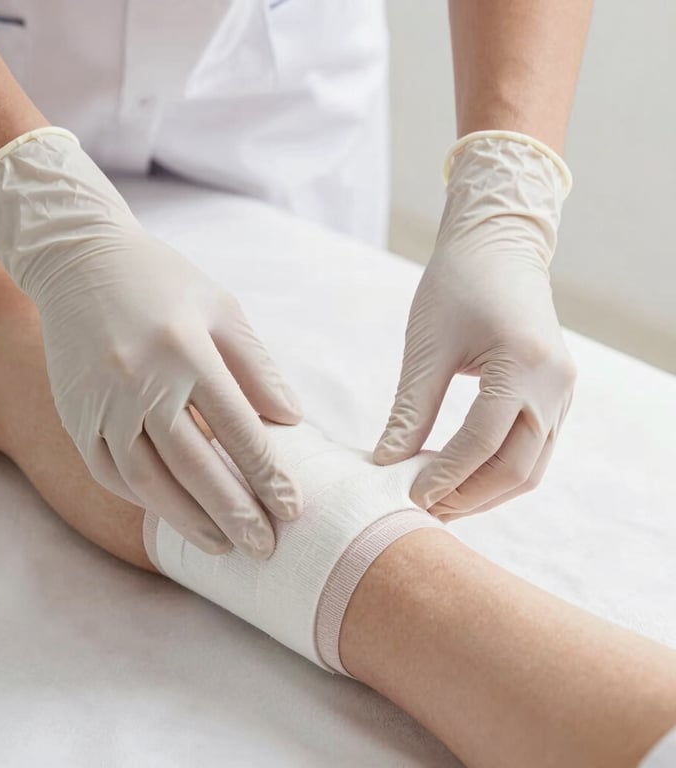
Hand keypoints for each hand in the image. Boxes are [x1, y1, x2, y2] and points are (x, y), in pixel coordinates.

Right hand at [0, 129, 302, 557]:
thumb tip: (291, 421)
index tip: (291, 508)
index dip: (267, 474)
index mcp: (185, 349)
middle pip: (194, 465)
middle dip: (234, 513)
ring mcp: (101, 400)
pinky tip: (169, 513)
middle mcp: (140, 380)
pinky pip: (107, 469)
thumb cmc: (163, 282)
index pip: (238, 428)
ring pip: (147, 478)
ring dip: (186, 519)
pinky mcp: (74, 412)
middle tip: (264, 548)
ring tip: (221, 547)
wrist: (79, 261)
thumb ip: (257, 366)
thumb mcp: (222, 309)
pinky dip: (140, 497)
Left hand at [374, 134, 575, 519]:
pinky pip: (534, 449)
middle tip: (424, 513)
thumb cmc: (457, 285)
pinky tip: (463, 477)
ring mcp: (562, 392)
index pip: (482, 443)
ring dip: (486, 492)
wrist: (498, 246)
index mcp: (524, 365)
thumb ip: (411, 410)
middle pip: (516, 468)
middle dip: (468, 497)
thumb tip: (386, 465)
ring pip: (530, 467)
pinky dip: (500, 471)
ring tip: (441, 503)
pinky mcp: (555, 395)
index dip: (444, 477)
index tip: (408, 499)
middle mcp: (554, 385)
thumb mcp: (427, 346)